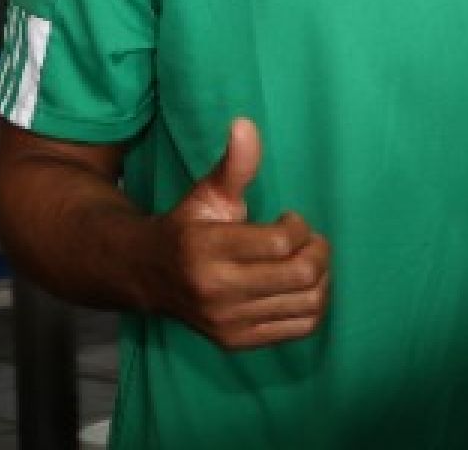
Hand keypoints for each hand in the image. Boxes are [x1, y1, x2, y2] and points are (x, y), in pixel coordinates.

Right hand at [153, 117, 330, 349]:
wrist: (147, 276)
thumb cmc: (187, 227)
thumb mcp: (208, 192)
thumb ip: (234, 164)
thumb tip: (245, 124)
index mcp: (208, 250)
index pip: (283, 242)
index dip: (299, 226)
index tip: (288, 218)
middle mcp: (217, 292)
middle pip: (302, 274)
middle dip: (317, 250)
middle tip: (306, 241)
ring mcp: (228, 323)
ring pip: (308, 303)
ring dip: (320, 277)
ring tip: (303, 262)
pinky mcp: (237, 342)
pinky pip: (300, 328)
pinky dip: (312, 304)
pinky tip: (298, 286)